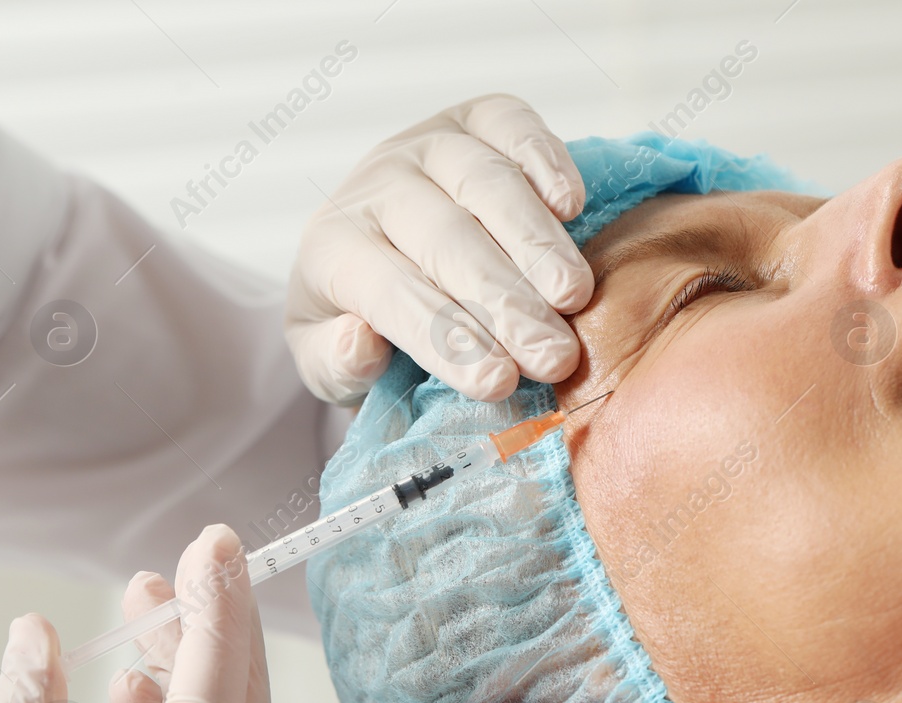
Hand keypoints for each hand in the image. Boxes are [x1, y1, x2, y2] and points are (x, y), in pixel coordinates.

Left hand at [285, 94, 592, 404]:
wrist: (377, 246)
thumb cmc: (362, 318)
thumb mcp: (327, 362)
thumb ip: (335, 362)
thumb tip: (359, 340)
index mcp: (334, 249)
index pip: (391, 292)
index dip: (446, 339)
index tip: (499, 384)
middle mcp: (377, 185)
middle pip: (445, 238)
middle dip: (505, 302)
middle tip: (554, 358)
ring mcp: (427, 144)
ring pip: (485, 182)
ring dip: (536, 243)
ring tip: (574, 298)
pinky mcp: (474, 118)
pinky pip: (509, 124)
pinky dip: (545, 158)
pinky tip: (571, 206)